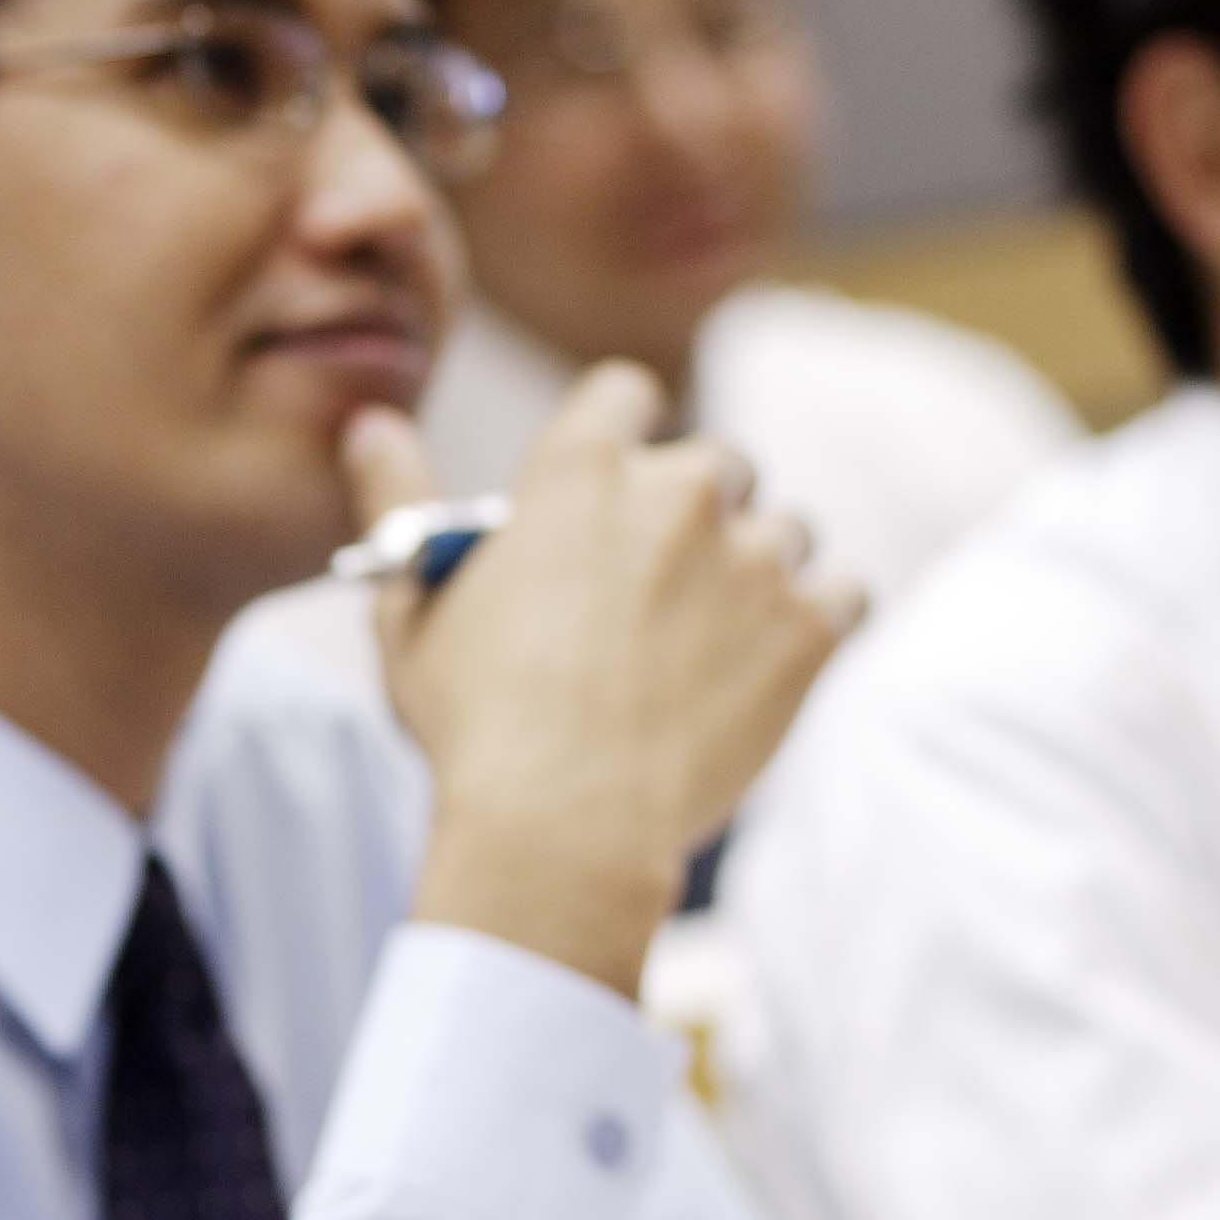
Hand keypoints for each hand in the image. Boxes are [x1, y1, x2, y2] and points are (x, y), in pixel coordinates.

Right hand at [353, 373, 857, 996]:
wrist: (565, 825)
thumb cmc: (475, 722)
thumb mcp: (411, 608)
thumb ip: (397, 500)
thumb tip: (372, 423)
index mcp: (579, 469)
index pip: (626, 393)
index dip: (621, 435)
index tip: (612, 487)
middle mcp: (680, 490)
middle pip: (719, 463)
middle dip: (696, 512)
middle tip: (657, 588)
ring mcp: (755, 557)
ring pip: (787, 528)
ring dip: (758, 568)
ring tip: (711, 641)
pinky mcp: (812, 628)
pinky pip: (847, 588)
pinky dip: (820, 617)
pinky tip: (771, 659)